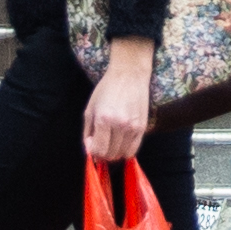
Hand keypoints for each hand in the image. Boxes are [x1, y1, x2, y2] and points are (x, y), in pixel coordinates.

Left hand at [83, 43, 155, 164]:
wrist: (129, 75)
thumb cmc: (106, 89)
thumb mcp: (90, 108)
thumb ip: (87, 132)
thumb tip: (89, 151)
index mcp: (104, 119)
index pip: (98, 150)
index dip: (93, 151)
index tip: (92, 143)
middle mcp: (120, 125)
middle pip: (110, 154)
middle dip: (102, 153)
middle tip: (101, 143)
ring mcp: (133, 127)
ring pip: (122, 154)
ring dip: (114, 152)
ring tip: (111, 141)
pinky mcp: (143, 127)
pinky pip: (133, 150)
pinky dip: (125, 150)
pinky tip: (121, 142)